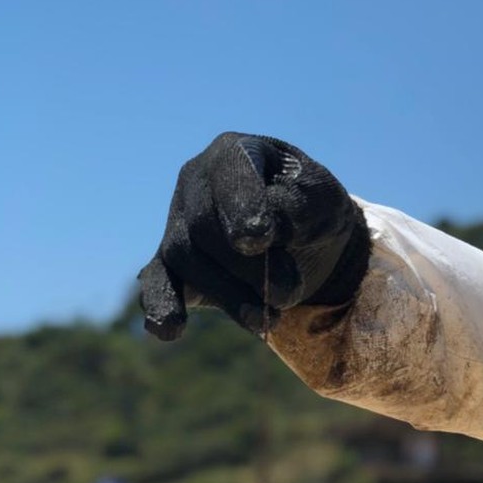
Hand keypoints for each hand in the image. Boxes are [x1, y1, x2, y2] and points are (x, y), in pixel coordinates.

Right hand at [139, 133, 370, 339]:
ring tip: (266, 322)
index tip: (260, 239)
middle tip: (288, 294)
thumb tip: (265, 229)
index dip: (243, 205)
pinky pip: (158, 280)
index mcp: (236, 152)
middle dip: (248, 267)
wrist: (307, 242)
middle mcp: (196, 181)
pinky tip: (169, 329)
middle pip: (205, 224)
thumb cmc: (314, 212)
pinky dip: (162, 303)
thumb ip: (299, 205)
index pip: (231, 173)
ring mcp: (179, 221)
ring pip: (185, 258)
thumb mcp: (324, 201)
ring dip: (228, 296)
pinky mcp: (172, 262)